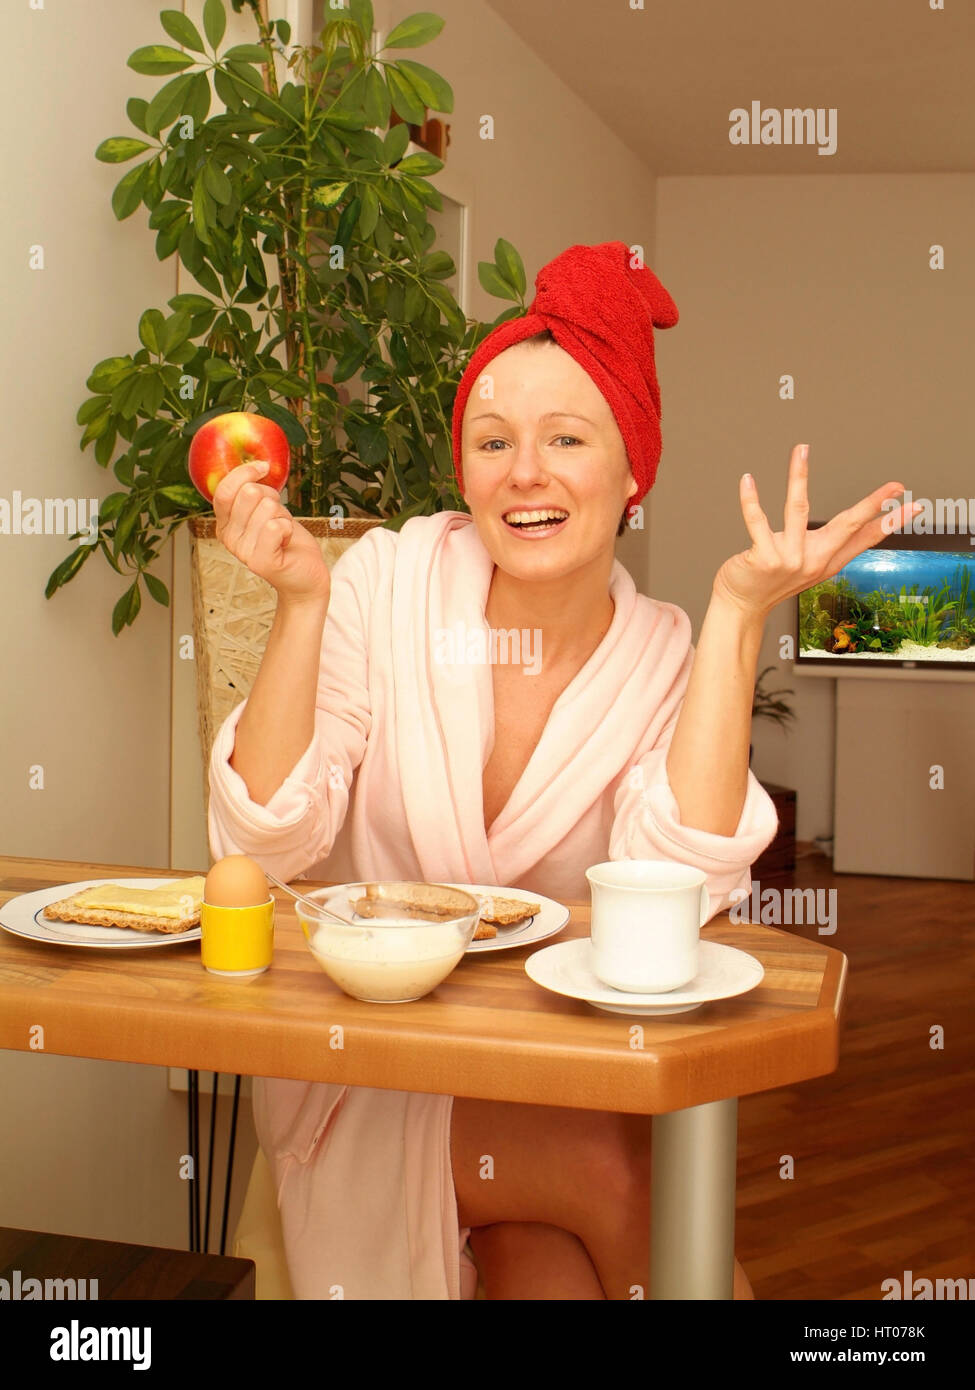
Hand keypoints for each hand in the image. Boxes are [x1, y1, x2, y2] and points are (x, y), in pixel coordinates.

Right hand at [213, 461, 330, 605]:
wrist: (305, 576)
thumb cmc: (286, 541)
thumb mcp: (265, 511)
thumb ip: (253, 494)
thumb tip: (254, 463)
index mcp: (224, 524)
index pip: (224, 490)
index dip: (244, 472)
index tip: (264, 467)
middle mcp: (229, 538)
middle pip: (249, 493)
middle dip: (272, 498)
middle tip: (278, 518)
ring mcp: (243, 552)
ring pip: (267, 507)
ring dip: (283, 516)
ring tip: (283, 533)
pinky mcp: (261, 562)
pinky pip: (276, 526)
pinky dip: (289, 528)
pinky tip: (286, 541)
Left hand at [711, 444, 921, 619]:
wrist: (743, 606)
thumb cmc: (772, 581)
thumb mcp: (810, 566)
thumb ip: (830, 545)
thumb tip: (856, 525)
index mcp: (827, 561)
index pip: (866, 538)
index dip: (890, 521)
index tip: (913, 504)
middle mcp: (813, 560)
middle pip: (847, 524)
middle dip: (872, 503)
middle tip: (894, 485)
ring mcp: (789, 559)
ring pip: (797, 509)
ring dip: (799, 476)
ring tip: (801, 451)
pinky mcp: (763, 558)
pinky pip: (757, 521)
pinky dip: (750, 499)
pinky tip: (748, 480)